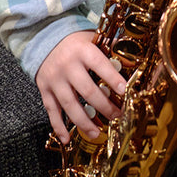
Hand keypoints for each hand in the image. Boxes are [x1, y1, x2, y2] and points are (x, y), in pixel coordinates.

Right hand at [36, 30, 125, 144]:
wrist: (46, 41)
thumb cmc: (76, 42)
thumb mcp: (93, 38)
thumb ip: (110, 48)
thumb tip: (131, 59)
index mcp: (83, 50)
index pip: (100, 65)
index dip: (112, 78)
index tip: (124, 91)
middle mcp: (67, 66)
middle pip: (86, 90)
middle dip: (103, 105)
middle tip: (116, 115)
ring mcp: (55, 80)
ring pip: (69, 104)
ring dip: (84, 121)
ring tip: (96, 132)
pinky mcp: (45, 90)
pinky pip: (52, 111)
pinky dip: (59, 126)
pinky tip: (67, 138)